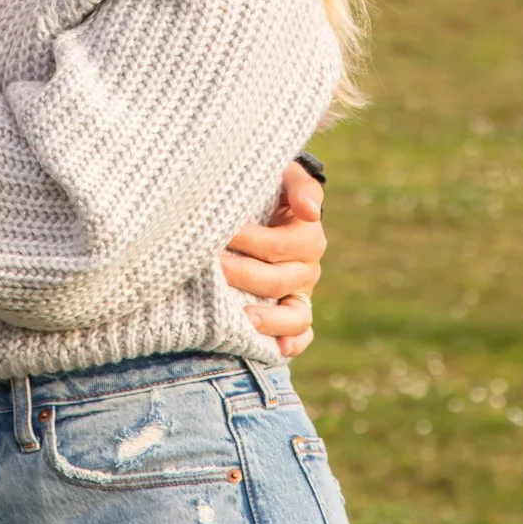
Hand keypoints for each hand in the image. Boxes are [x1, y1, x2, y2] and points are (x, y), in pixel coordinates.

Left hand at [221, 157, 326, 358]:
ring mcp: (301, 292)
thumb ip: (298, 184)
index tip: (218, 233)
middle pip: (277, 280)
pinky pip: (301, 333)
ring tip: (243, 318)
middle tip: (212, 268)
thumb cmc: (265, 186)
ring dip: (268, 319)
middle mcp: (307, 266)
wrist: (259, 204)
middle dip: (242, 275)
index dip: (247, 241)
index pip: (277, 246)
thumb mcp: (282, 174)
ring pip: (294, 314)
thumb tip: (310, 212)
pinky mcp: (295, 311)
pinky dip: (292, 343)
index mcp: (307, 232)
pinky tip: (277, 349)